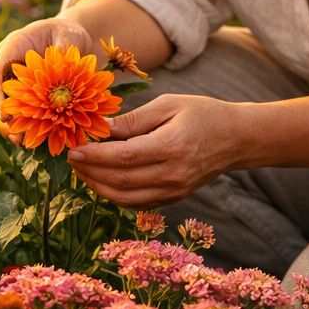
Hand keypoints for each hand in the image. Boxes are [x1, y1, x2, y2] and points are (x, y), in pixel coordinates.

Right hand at [0, 18, 105, 140]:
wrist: (71, 41)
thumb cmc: (68, 33)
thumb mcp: (70, 34)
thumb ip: (66, 46)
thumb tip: (64, 58)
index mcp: (12, 48)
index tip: (3, 113)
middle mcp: (8, 68)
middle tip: (15, 135)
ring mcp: (14, 84)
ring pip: (0, 109)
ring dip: (8, 127)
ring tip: (21, 142)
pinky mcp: (23, 98)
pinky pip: (18, 115)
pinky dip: (24, 128)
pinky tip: (34, 140)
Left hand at [67, 94, 246, 207]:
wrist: (237, 139)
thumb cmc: (202, 114)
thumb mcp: (168, 105)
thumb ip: (133, 119)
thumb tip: (100, 128)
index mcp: (171, 147)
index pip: (124, 157)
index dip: (94, 156)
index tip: (73, 149)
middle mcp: (173, 174)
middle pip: (121, 181)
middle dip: (90, 172)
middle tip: (71, 160)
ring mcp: (174, 191)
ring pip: (126, 198)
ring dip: (98, 187)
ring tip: (82, 172)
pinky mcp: (174, 198)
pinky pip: (137, 204)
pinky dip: (115, 195)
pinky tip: (102, 181)